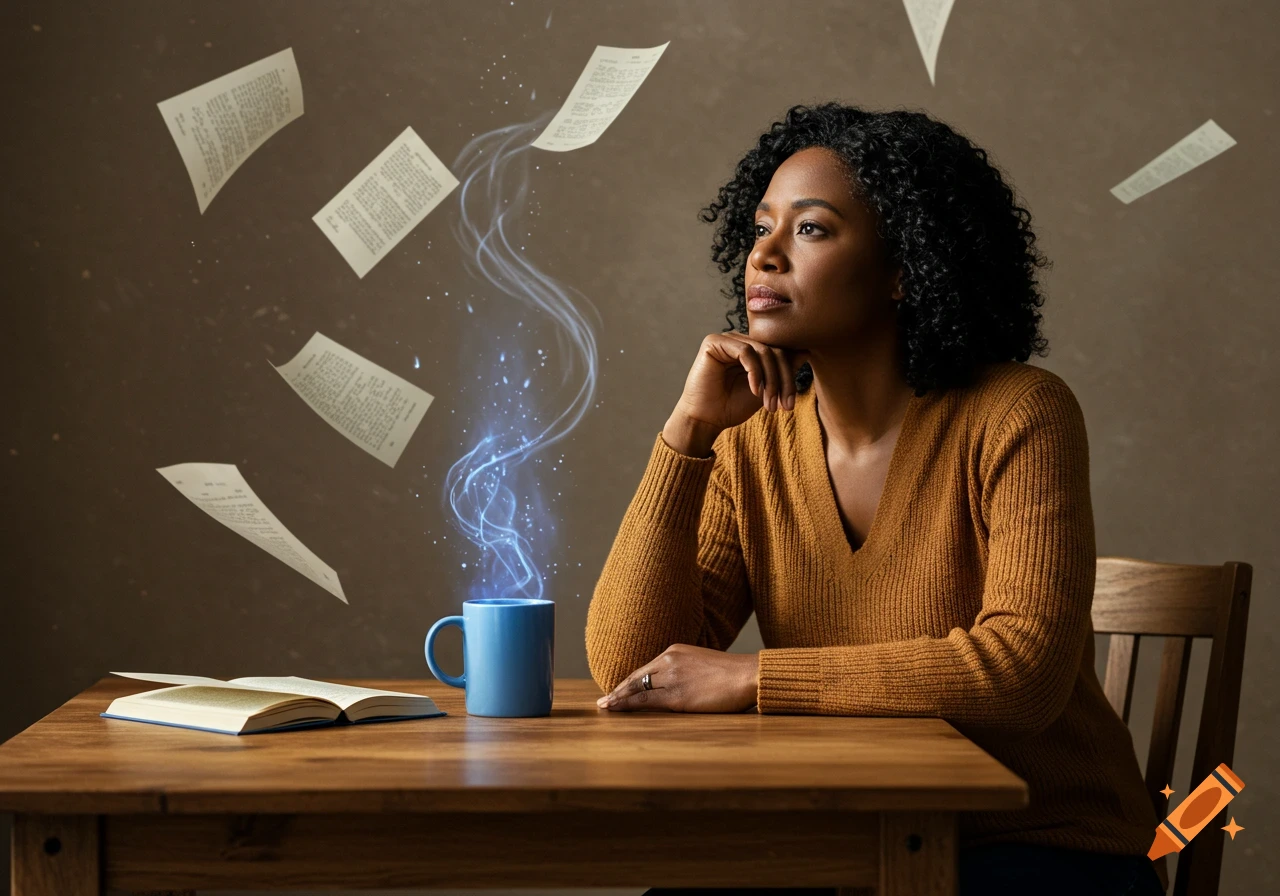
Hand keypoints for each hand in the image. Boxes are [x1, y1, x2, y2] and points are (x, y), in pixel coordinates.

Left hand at [595, 644, 759, 712]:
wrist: (748, 675)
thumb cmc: (731, 675)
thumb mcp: (702, 665)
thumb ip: (685, 671)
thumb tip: (676, 684)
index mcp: (675, 651)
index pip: (645, 668)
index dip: (629, 680)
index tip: (618, 689)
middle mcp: (669, 660)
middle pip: (636, 677)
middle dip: (618, 689)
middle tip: (603, 700)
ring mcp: (671, 677)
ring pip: (636, 688)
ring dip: (618, 698)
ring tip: (604, 706)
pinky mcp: (676, 695)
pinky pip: (644, 701)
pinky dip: (626, 705)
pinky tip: (615, 709)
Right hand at [668, 333, 809, 443]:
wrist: (705, 420)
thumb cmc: (732, 407)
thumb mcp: (766, 390)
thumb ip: (783, 370)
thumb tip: (807, 350)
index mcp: (751, 350)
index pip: (780, 352)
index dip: (790, 376)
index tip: (790, 404)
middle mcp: (740, 341)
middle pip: (775, 351)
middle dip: (783, 380)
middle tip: (783, 406)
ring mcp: (727, 340)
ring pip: (763, 351)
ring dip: (771, 379)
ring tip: (768, 402)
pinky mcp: (714, 342)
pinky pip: (745, 351)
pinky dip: (754, 372)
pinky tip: (754, 390)